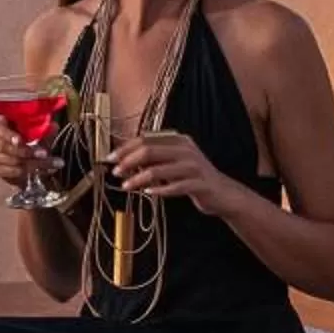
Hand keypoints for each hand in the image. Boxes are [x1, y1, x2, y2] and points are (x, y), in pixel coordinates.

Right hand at [0, 119, 55, 191]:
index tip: (20, 140)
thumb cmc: (25, 135)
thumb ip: (42, 128)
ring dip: (33, 164)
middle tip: (44, 153)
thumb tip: (53, 126)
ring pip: (11, 162)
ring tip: (51, 164)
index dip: (9, 136)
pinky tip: (43, 171)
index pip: (0, 130)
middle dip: (26, 151)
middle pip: (4, 148)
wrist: (20, 152)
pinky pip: (11, 173)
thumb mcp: (33, 130)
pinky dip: (28, 173)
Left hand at [109, 129, 234, 214]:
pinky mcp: (199, 184)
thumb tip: (125, 161)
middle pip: (149, 151)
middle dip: (128, 161)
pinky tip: (149, 193)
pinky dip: (159, 190)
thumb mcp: (174, 163)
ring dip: (138, 179)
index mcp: (179, 140)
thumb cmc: (193, 178)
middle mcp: (186, 150)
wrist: (223, 193)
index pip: (146, 139)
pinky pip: (175, 187)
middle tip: (115, 171)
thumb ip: (154, 159)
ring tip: (126, 186)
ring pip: (158, 170)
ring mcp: (194, 166)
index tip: (111, 158)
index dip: (126, 148)